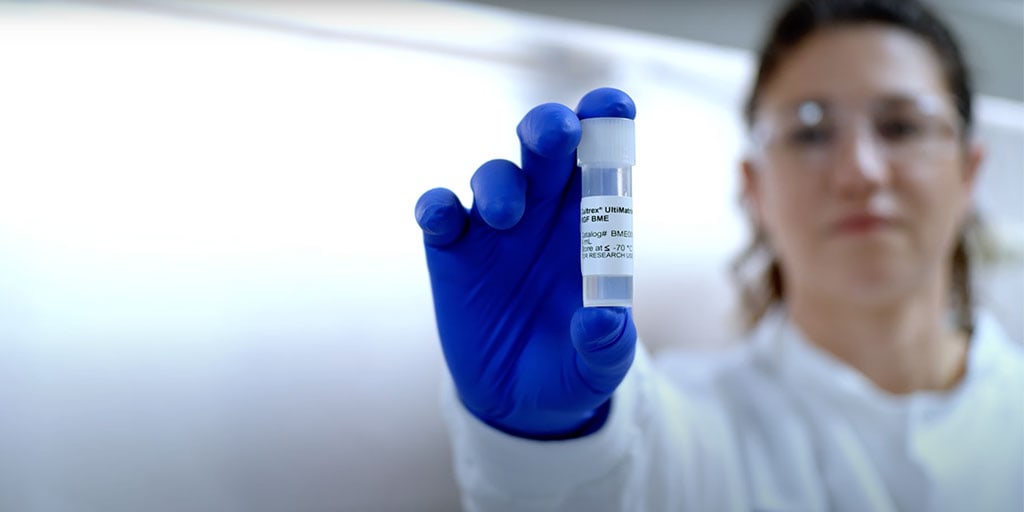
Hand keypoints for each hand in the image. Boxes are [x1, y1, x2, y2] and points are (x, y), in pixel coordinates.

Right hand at [415, 88, 637, 439]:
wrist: (519, 401)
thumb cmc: (571, 369)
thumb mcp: (598, 368)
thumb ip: (605, 344)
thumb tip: (601, 319)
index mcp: (590, 224)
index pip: (601, 159)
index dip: (604, 125)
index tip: (612, 106)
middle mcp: (543, 213)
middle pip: (544, 149)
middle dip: (549, 129)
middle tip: (557, 134)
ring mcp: (493, 228)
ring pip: (492, 175)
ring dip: (500, 183)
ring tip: (506, 217)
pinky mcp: (452, 251)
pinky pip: (439, 213)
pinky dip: (437, 207)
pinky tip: (442, 217)